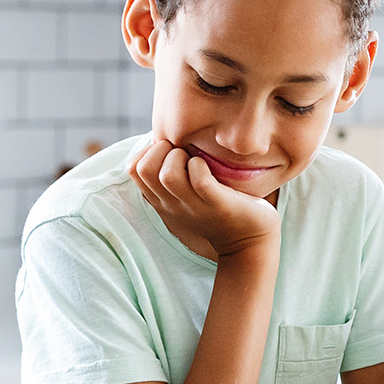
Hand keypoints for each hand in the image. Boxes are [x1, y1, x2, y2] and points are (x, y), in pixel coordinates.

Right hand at [130, 136, 278, 260]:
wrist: (250, 241)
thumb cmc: (219, 209)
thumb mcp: (187, 196)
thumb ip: (173, 176)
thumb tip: (164, 141)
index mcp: (163, 201)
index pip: (133, 170)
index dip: (146, 151)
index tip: (167, 152)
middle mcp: (173, 204)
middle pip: (143, 169)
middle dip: (160, 149)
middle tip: (181, 152)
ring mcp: (194, 205)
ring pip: (167, 175)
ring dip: (179, 156)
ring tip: (193, 160)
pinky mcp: (217, 204)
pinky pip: (199, 179)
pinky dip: (201, 166)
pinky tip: (209, 168)